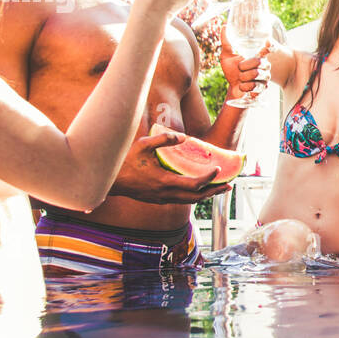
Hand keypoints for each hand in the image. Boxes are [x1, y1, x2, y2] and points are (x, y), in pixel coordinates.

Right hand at [111, 129, 229, 203]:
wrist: (110, 182)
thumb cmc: (125, 162)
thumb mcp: (143, 145)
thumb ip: (164, 139)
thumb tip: (183, 136)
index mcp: (164, 182)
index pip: (194, 184)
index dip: (209, 178)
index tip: (219, 169)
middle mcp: (166, 194)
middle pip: (197, 197)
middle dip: (214, 191)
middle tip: (228, 185)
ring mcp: (162, 199)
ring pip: (190, 200)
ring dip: (206, 195)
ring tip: (219, 188)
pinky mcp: (159, 200)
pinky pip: (182, 200)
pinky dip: (194, 195)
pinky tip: (199, 189)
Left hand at [220, 35, 270, 104]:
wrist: (233, 88)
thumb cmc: (232, 70)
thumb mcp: (227, 56)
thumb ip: (226, 42)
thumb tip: (224, 26)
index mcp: (257, 56)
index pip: (268, 49)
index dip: (270, 45)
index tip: (268, 42)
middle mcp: (264, 65)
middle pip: (258, 61)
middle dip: (244, 66)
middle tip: (239, 68)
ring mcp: (265, 77)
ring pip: (256, 73)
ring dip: (244, 77)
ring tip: (241, 78)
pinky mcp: (264, 88)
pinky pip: (255, 86)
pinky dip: (244, 86)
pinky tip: (242, 86)